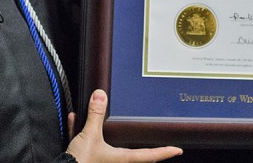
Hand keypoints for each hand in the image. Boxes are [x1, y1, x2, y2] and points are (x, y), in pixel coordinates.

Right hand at [66, 89, 182, 162]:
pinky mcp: (84, 157)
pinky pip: (85, 141)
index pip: (149, 155)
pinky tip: (74, 117)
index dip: (164, 152)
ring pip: (104, 143)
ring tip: (100, 115)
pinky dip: (80, 129)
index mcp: (121, 158)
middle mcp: (113, 160)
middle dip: (136, 141)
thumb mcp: (90, 136)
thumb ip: (96, 115)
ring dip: (101, 129)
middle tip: (148, 133)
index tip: (177, 149)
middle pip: (130, 151)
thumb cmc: (80, 162)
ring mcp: (98, 159)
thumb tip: (101, 96)